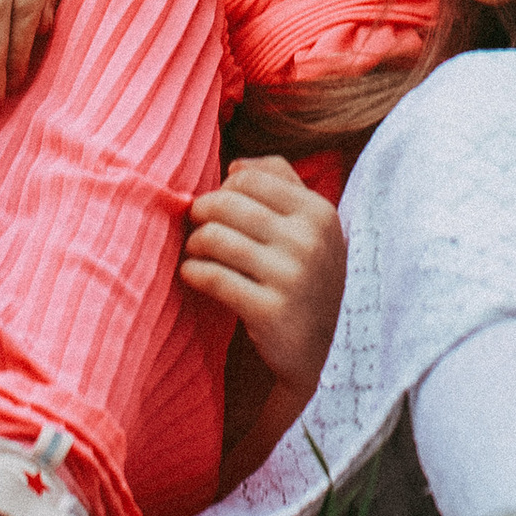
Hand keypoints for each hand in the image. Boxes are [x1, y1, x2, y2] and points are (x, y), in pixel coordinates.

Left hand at [181, 156, 345, 395]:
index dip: (223, 189)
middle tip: (194, 226)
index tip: (216, 208)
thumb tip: (235, 164)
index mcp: (318, 213)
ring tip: (194, 251)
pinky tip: (191, 274)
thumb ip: (281, 185)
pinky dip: (192, 272)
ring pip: (216, 239)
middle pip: (228, 205)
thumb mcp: (313, 228)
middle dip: (201, 212)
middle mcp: (308, 240)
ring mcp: (291, 277)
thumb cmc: (309, 279)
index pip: (250, 179)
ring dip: (194, 243)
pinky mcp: (270, 312)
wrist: (325, 351)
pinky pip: (213, 279)